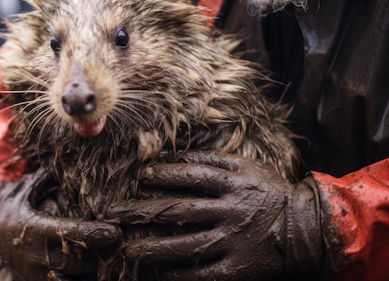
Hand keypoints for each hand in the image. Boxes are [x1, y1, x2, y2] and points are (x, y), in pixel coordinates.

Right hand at [0, 169, 120, 280]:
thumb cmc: (18, 209)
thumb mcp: (26, 190)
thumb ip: (48, 178)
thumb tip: (72, 158)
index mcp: (35, 231)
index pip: (69, 234)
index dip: (93, 234)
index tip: (115, 231)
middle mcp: (37, 259)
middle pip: (80, 262)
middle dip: (105, 255)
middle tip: (129, 245)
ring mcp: (40, 278)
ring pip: (79, 279)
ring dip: (101, 270)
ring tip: (124, 260)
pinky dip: (90, 278)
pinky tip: (108, 270)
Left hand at [108, 151, 324, 280]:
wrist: (306, 229)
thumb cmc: (270, 193)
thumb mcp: (247, 168)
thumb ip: (214, 159)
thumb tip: (175, 154)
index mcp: (233, 184)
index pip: (191, 176)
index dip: (163, 174)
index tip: (140, 176)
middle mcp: (231, 211)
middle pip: (180, 210)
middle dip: (144, 212)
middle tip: (117, 215)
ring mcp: (234, 241)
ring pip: (186, 245)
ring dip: (153, 247)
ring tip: (128, 248)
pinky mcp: (238, 267)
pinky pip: (203, 272)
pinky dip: (179, 273)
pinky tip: (159, 272)